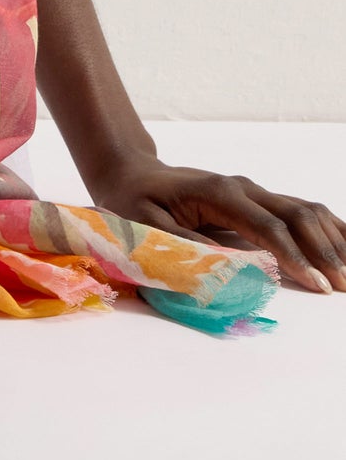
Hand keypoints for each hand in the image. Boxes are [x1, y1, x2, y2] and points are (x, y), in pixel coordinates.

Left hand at [88, 153, 345, 294]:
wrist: (133, 173)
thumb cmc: (136, 201)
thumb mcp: (147, 225)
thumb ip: (186, 245)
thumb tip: (224, 269)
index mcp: (219, 193)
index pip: (268, 226)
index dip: (295, 256)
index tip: (318, 285)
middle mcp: (244, 188)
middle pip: (296, 215)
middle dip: (324, 251)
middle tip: (343, 287)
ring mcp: (254, 191)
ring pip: (306, 210)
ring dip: (333, 240)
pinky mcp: (258, 199)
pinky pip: (300, 211)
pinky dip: (327, 229)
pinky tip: (344, 249)